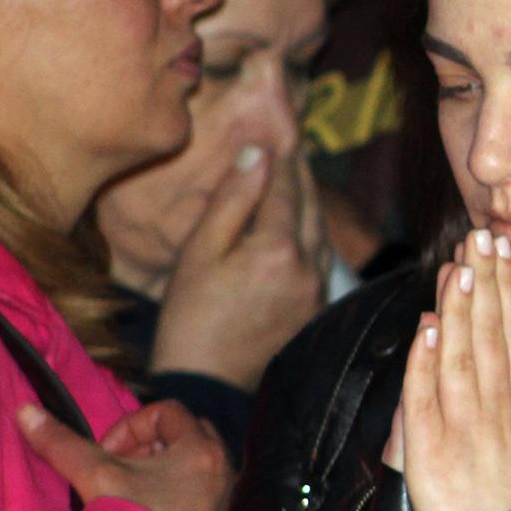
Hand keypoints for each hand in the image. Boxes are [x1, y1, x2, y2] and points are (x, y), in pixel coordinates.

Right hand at [18, 398, 233, 510]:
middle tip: (117, 469)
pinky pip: (195, 487)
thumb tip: (26, 412)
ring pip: (189, 461)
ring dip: (155, 466)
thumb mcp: (96, 478)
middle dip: (145, 444)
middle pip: (182, 433)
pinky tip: (143, 510)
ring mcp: (222, 495)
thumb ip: (62, 444)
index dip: (129, 425)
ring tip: (127, 490)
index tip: (105, 453)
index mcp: (202, 450)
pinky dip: (169, 488)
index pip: (166, 411)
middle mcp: (222, 469)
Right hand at [152, 145, 327, 389]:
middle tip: (294, 142)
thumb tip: (259, 154)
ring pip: (320, 230)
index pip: (286, 186)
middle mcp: (308, 265)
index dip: (282, 154)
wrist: (207, 384)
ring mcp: (317, 288)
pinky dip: (309, 231)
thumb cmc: (190, 317)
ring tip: (295, 174)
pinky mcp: (316, 305)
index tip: (281, 127)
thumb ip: (231, 200)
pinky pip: (319, 255)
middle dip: (301, 172)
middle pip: (311, 205)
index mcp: (277, 248)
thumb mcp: (200, 252)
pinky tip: (296, 222)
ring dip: (309, 200)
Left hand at [394, 230, 510, 510]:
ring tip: (454, 264)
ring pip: (458, 355)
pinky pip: (423, 397)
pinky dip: (423, 360)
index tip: (501, 261)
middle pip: (491, 335)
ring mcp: (465, 429)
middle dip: (484, 283)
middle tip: (480, 237)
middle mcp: (499, 412)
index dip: (507, 298)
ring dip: (454, 307)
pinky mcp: (430, 453)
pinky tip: (424, 326)